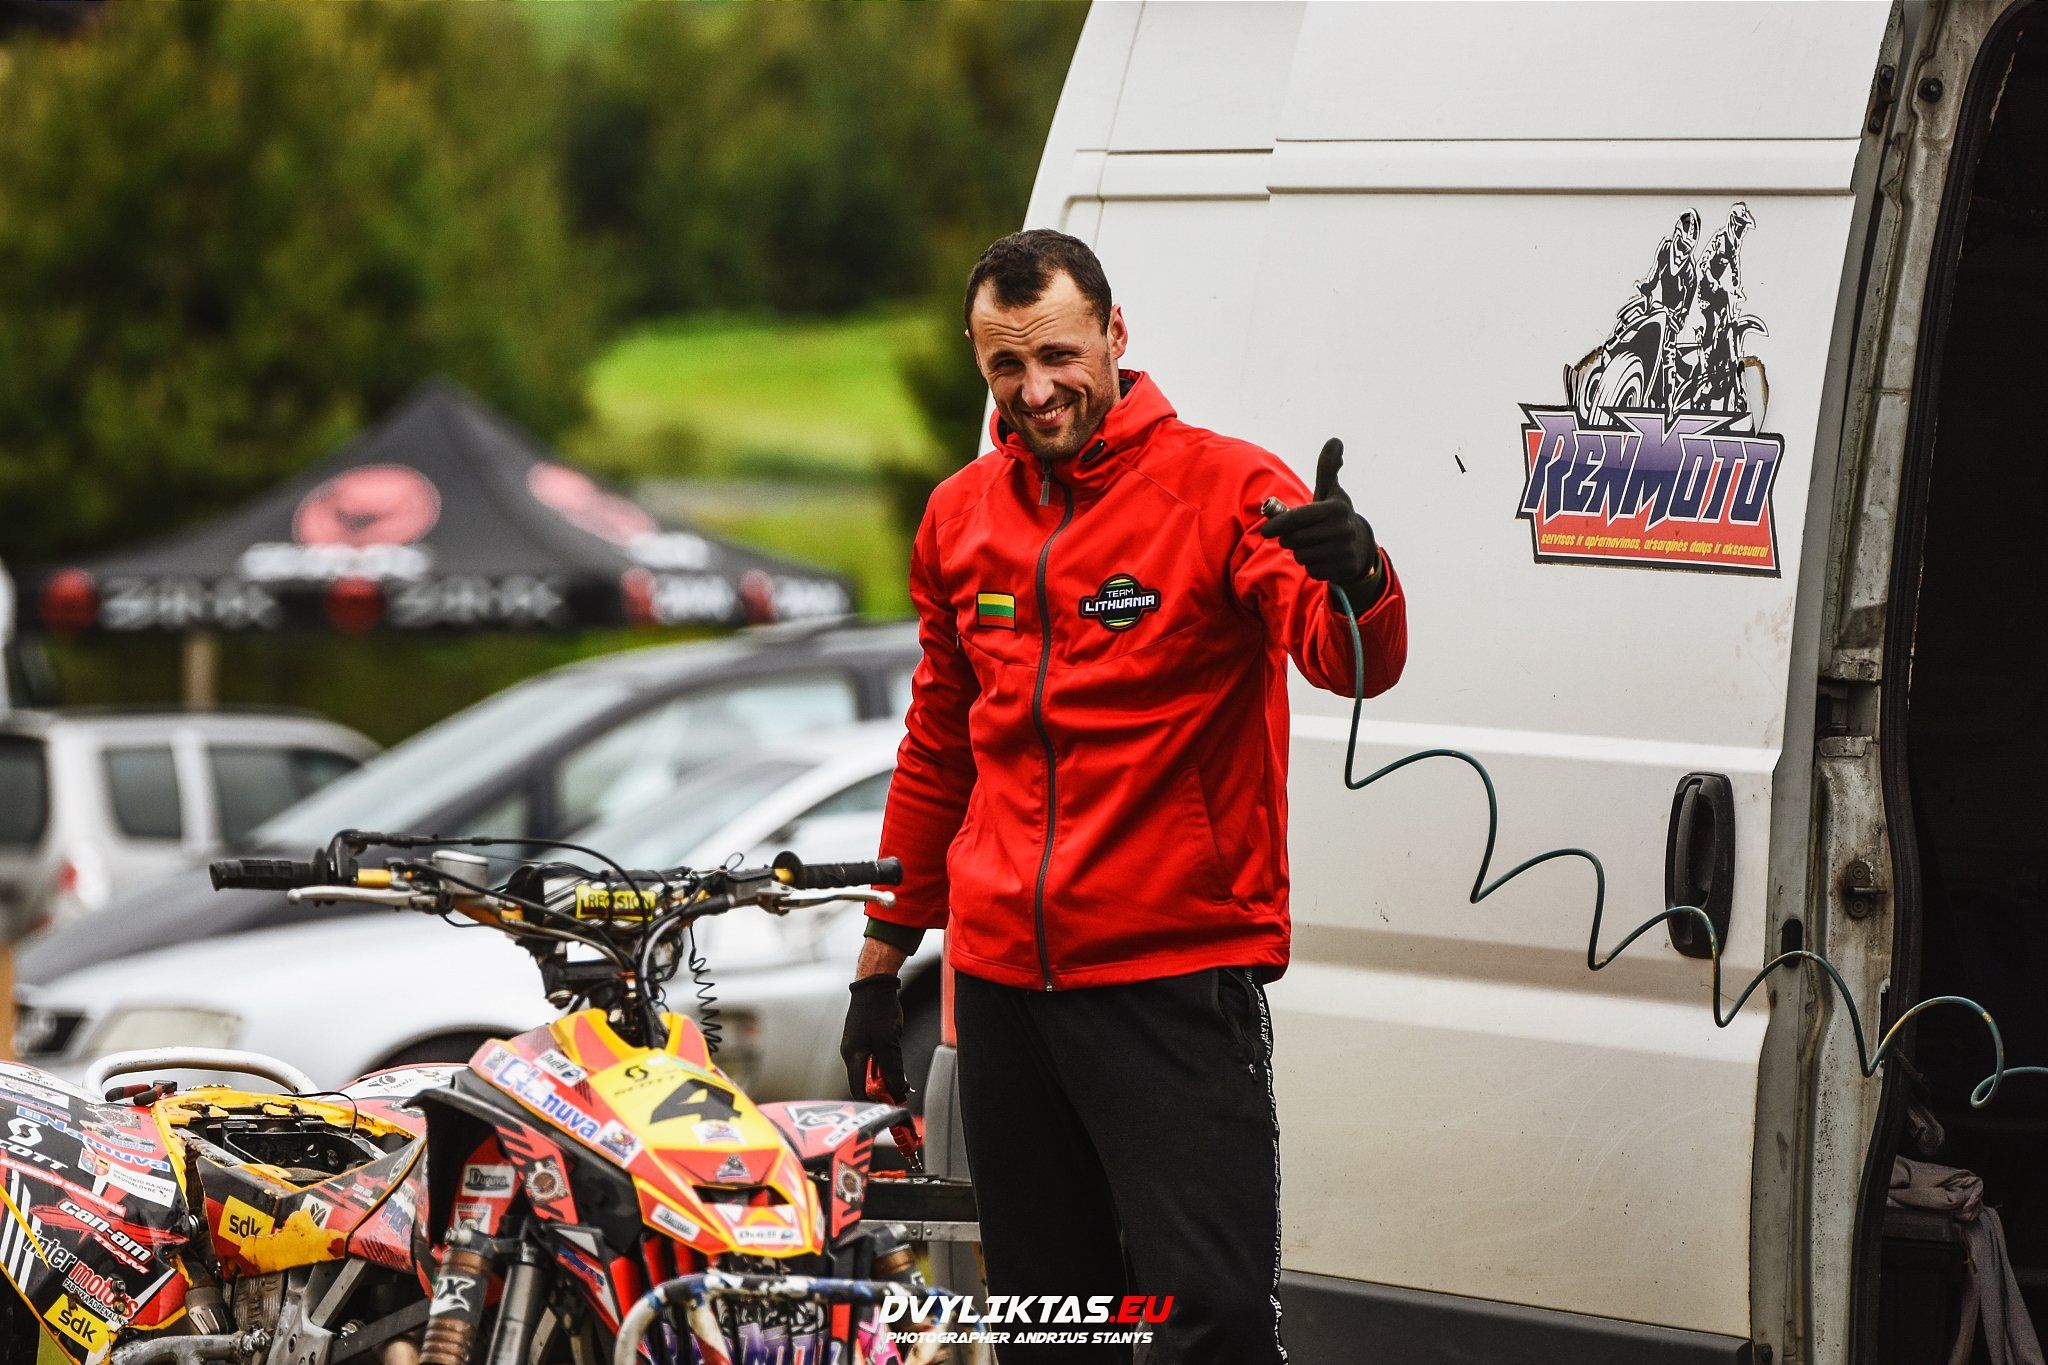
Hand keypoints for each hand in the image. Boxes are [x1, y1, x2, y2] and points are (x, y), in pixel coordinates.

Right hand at [840, 973, 907, 1101]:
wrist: (875, 985)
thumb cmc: (878, 1011)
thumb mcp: (888, 1043)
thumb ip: (892, 1069)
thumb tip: (898, 1091)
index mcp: (852, 1057)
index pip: (858, 1089)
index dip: (874, 1099)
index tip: (892, 1102)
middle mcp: (851, 1053)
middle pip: (866, 1081)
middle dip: (883, 1088)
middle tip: (901, 1089)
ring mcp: (858, 1045)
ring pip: (872, 1070)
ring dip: (886, 1075)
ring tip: (901, 1074)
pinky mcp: (865, 1039)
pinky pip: (875, 1058)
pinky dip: (886, 1063)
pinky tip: (896, 1059)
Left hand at [1258, 438, 1382, 606]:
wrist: (1359, 545)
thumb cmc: (1334, 515)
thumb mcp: (1330, 491)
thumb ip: (1327, 467)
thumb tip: (1334, 440)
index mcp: (1337, 508)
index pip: (1297, 518)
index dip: (1277, 524)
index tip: (1265, 530)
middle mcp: (1343, 529)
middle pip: (1295, 539)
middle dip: (1289, 539)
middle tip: (1294, 536)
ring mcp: (1344, 550)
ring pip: (1302, 556)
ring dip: (1300, 552)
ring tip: (1311, 545)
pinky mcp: (1343, 568)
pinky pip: (1312, 570)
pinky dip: (1312, 565)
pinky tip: (1321, 557)